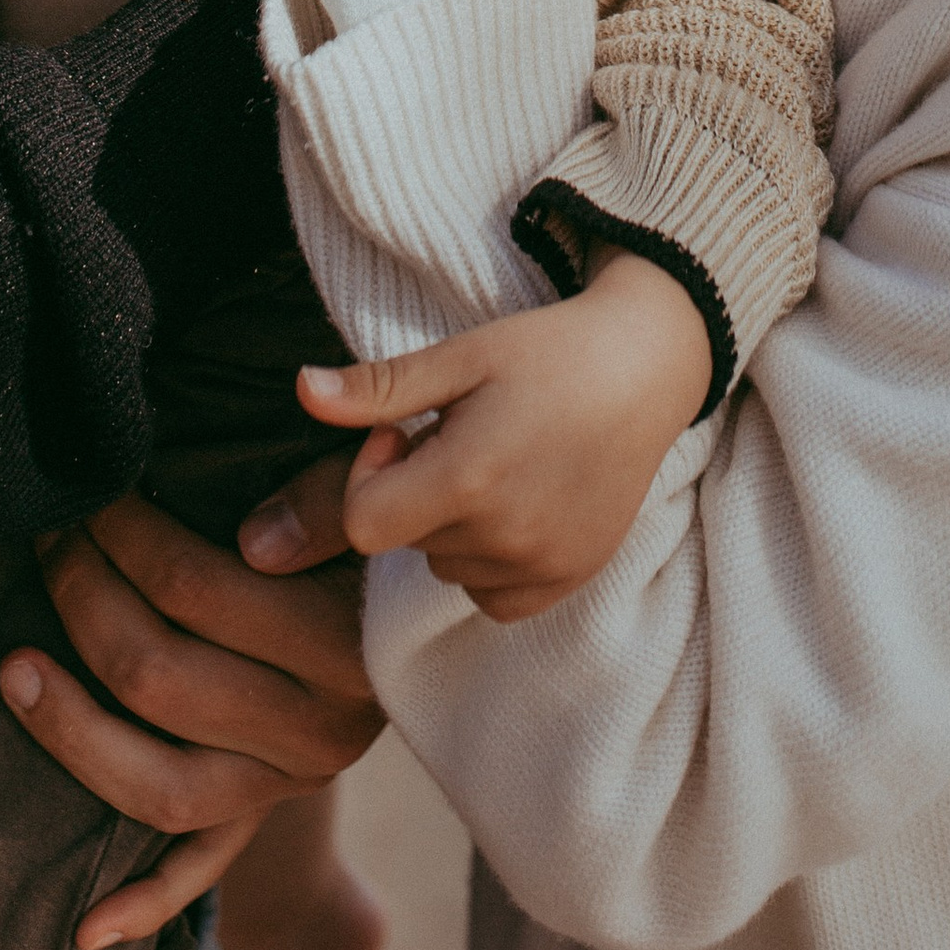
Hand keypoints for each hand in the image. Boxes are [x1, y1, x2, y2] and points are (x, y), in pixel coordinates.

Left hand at [0, 478, 379, 949]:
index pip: (198, 587)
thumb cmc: (384, 526)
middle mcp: (321, 729)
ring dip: (69, 729)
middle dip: (83, 597)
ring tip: (12, 666)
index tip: (90, 487)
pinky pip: (200, 870)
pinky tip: (84, 928)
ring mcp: (288, 785)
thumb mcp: (373, 494)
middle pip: (160, 678)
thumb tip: (250, 526)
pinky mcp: (266, 816)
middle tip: (49, 535)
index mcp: (346, 642)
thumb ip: (324, 494)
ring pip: (159, 786)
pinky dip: (144, 902)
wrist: (433, 615)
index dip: (125, 534)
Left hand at [274, 252, 714, 622]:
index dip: (370, 473)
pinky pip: (491, 597)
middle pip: (407, 542)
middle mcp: (504, 538)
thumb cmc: (550, 352)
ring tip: (500, 462)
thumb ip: (380, 388)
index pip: (363, 523)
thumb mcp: (462, 355)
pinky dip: (490, 561)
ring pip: (447, 568)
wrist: (648, 368)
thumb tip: (301, 390)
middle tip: (464, 434)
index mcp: (467, 480)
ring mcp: (541, 567)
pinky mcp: (568, 581)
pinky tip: (519, 503)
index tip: (404, 432)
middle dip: (416, 492)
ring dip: (453, 526)